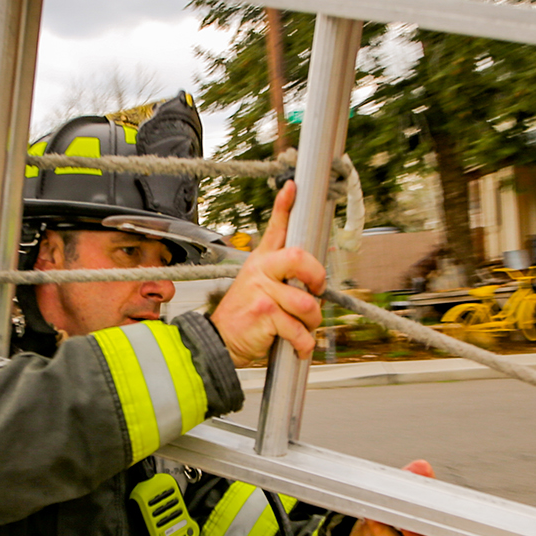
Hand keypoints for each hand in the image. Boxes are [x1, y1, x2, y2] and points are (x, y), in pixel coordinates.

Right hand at [209, 181, 325, 366]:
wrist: (218, 343)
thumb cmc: (245, 317)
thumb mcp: (256, 287)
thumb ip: (280, 278)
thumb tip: (314, 278)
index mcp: (261, 262)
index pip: (275, 229)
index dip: (284, 206)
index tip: (292, 187)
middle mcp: (260, 272)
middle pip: (298, 258)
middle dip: (317, 276)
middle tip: (317, 290)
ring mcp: (261, 292)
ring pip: (306, 303)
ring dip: (312, 322)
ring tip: (303, 329)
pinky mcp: (264, 315)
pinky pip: (298, 330)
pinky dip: (305, 344)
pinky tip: (300, 347)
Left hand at [348, 460, 450, 535]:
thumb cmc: (396, 517)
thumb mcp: (407, 496)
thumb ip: (416, 481)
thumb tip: (422, 468)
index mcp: (444, 535)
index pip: (451, 534)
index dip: (442, 523)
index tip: (428, 508)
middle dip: (415, 533)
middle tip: (400, 515)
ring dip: (385, 530)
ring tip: (374, 513)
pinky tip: (370, 526)